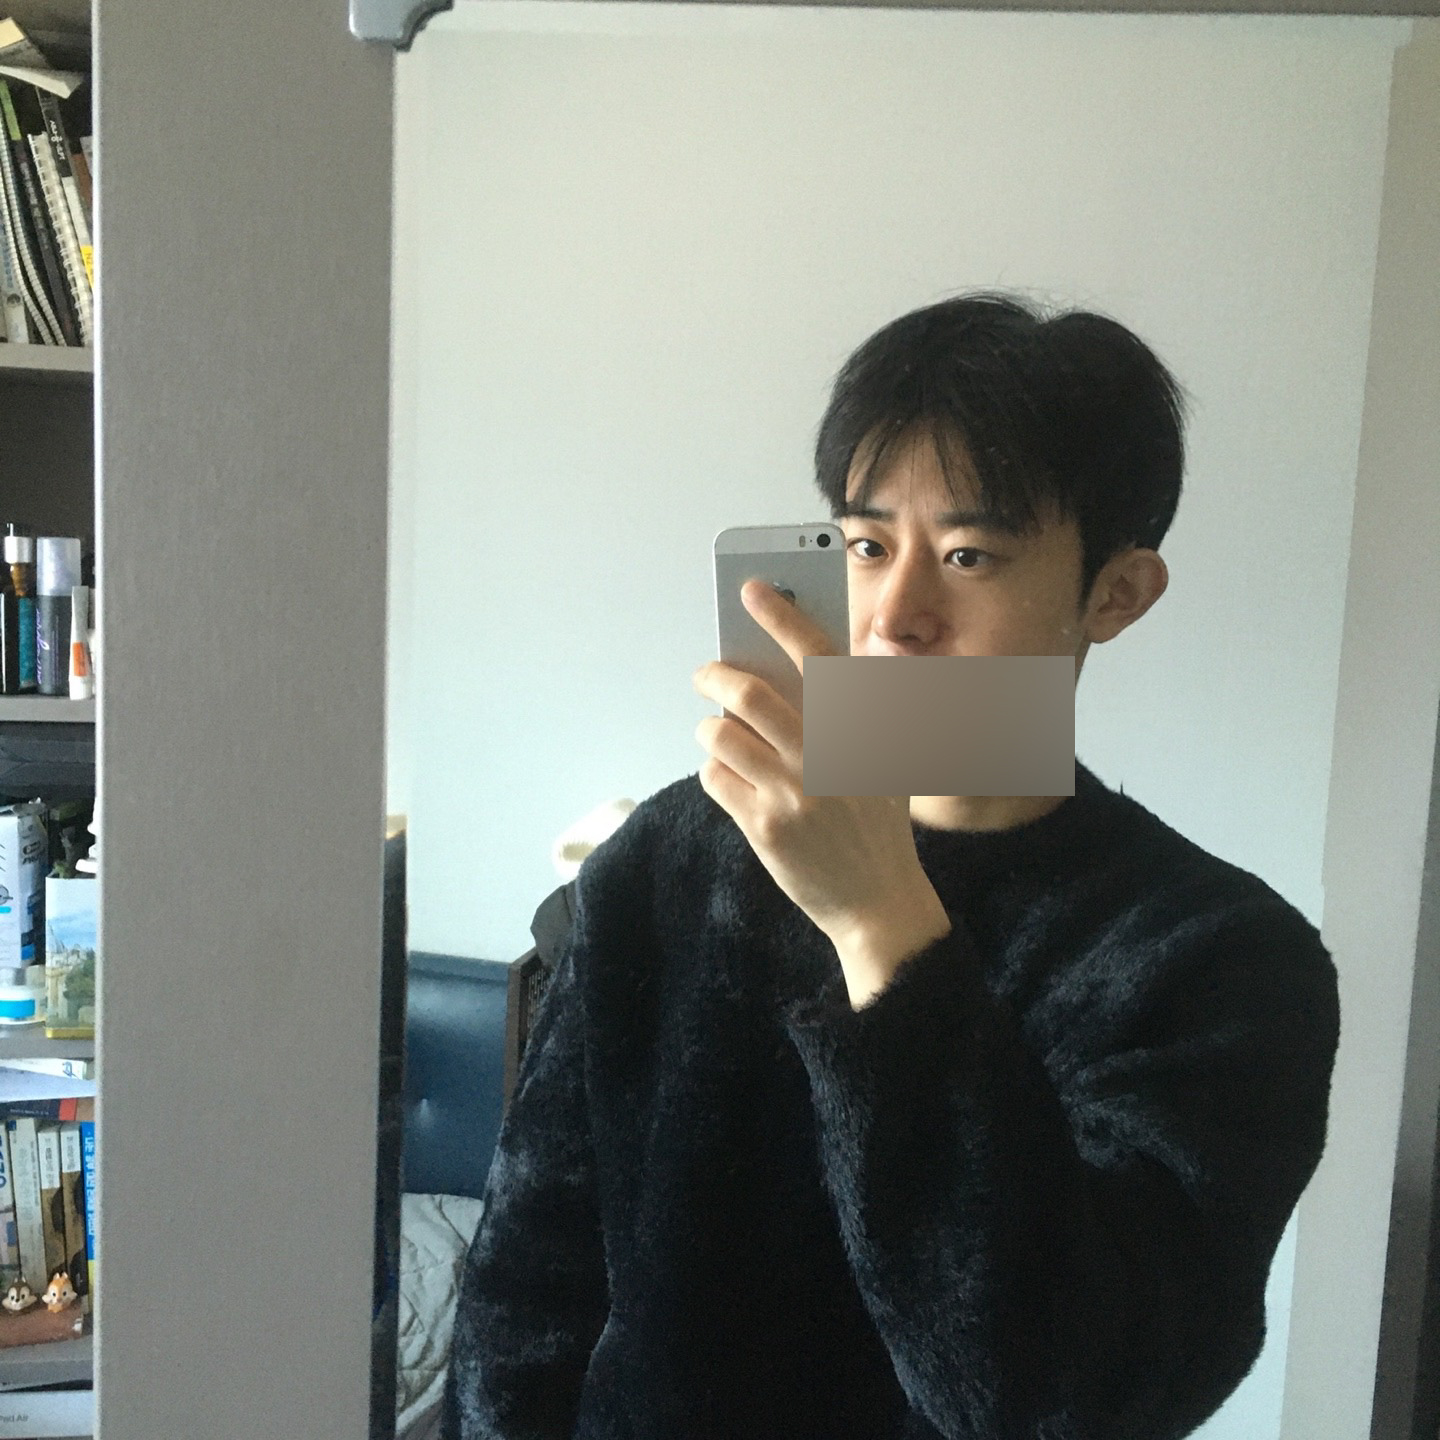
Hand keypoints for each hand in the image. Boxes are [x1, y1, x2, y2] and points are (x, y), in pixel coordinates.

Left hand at [692, 579, 945, 969]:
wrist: (879, 903)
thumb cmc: (877, 824)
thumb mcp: (888, 760)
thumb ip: (864, 708)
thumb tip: (828, 656)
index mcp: (859, 731)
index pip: (816, 656)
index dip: (782, 615)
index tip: (752, 589)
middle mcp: (825, 757)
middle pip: (750, 693)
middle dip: (716, 676)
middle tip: (707, 673)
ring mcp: (792, 794)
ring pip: (722, 736)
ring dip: (711, 729)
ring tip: (720, 734)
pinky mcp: (764, 828)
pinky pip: (716, 777)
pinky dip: (715, 770)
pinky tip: (731, 776)